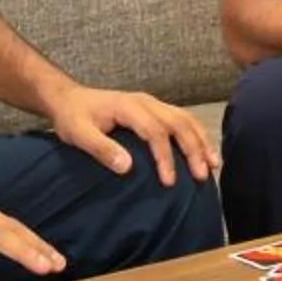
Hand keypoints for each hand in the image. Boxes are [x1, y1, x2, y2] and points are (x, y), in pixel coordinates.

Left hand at [45, 83, 216, 186]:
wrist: (69, 98)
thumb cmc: (72, 118)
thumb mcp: (78, 134)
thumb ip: (101, 149)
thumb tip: (128, 167)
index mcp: (129, 107)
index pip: (155, 131)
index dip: (164, 156)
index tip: (169, 181)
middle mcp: (146, 102)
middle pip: (178, 122)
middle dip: (193, 149)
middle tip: (202, 175)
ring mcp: (152, 103)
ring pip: (185, 119)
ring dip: (200, 141)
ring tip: (212, 164)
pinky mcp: (154, 109)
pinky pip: (182, 118)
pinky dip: (196, 134)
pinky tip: (203, 150)